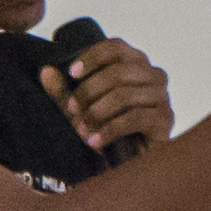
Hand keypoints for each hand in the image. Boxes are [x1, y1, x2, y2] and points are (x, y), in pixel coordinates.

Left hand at [40, 36, 174, 155]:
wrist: (129, 162)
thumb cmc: (108, 128)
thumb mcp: (81, 108)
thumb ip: (64, 91)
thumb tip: (46, 72)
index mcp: (136, 63)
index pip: (116, 47)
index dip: (92, 57)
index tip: (72, 74)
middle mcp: (154, 75)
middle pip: (118, 71)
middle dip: (89, 91)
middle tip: (72, 109)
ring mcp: (162, 97)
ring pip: (125, 94)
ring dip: (96, 112)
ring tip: (81, 128)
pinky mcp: (165, 120)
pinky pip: (134, 118)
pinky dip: (109, 130)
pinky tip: (94, 141)